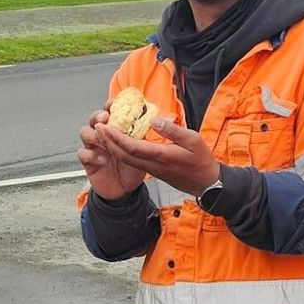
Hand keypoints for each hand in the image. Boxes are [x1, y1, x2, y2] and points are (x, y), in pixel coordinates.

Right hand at [79, 110, 145, 199]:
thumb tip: (157, 120)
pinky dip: (91, 154)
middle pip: (93, 119)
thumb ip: (143, 135)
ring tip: (104, 141)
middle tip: (105, 118)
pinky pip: (83, 154)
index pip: (109, 112)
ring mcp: (93, 148)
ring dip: (94, 135)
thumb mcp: (142, 149)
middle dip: (97, 116)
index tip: (113, 103)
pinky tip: (102, 158)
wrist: (125, 189)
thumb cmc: (132, 167)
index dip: (109, 106)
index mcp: (115, 129)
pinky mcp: (88, 162)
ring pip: (85, 133)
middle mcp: (102, 136)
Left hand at [97, 118, 221, 196]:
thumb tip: (155, 119)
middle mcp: (153, 165)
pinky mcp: (153, 171)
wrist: (206, 183)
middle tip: (97, 127)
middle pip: (123, 154)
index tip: (105, 125)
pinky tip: (119, 143)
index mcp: (161, 156)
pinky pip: (133, 161)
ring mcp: (152, 170)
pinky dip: (122, 151)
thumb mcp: (193, 140)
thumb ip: (173, 130)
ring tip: (103, 134)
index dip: (116, 137)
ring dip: (112, 147)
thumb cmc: (201, 161)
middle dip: (108, 141)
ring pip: (126, 159)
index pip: (132, 147)